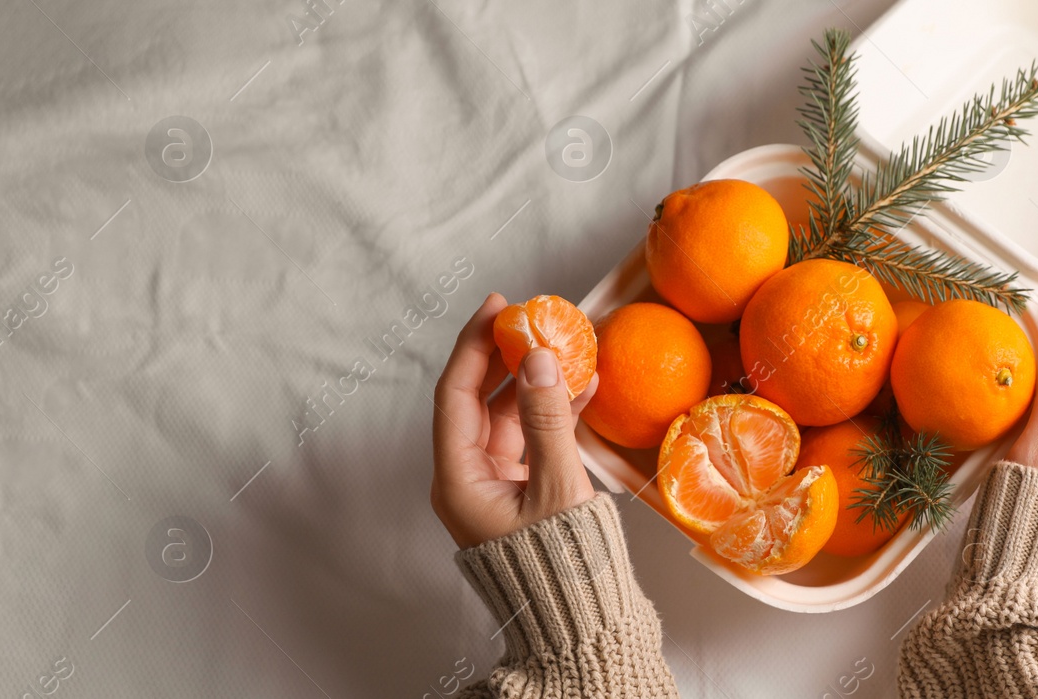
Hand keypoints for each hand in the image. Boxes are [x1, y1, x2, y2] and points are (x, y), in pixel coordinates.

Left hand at [431, 293, 599, 548]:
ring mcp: (494, 487)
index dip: (474, 346)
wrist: (578, 620)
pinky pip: (529, 439)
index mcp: (458, 480)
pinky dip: (551, 411)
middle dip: (504, 358)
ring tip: (562, 346)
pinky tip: (581, 386)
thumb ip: (548, 418)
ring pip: (506, 418)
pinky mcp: (520, 494)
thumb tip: (538, 358)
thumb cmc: (562, 564)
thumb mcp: (557, 485)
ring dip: (533, 382)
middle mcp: (467, 480)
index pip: (456, 395)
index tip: (497, 307)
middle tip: (530, 319)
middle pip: (478, 402)